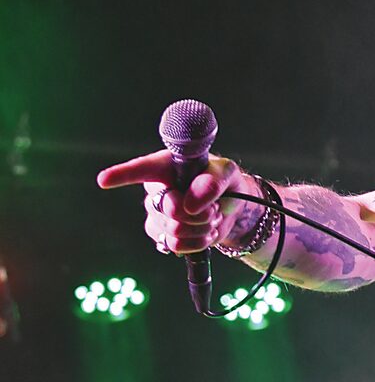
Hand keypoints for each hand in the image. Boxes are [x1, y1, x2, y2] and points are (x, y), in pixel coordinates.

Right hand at [97, 150, 249, 254]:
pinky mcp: (162, 236)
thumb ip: (213, 181)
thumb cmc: (223, 182)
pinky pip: (176, 246)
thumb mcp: (226, 173)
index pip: (142, 170)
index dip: (122, 174)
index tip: (104, 180)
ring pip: (174, 230)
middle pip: (170, 209)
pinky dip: (198, 241)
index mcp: (166, 167)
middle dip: (199, 212)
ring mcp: (156, 215)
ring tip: (211, 216)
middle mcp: (155, 190)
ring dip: (201, 227)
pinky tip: (204, 232)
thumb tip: (192, 204)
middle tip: (213, 206)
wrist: (231, 208)